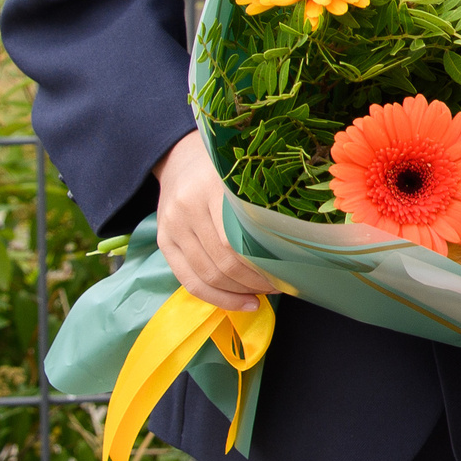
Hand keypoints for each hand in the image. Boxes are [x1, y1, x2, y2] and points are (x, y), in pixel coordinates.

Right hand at [152, 131, 277, 310]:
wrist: (180, 157)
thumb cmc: (225, 169)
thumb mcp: (247, 176)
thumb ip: (264, 205)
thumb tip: (297, 246)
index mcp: (214, 187)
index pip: (239, 240)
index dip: (264, 264)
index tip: (289, 272)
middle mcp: (188, 207)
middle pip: (225, 261)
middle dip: (256, 281)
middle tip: (281, 284)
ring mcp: (172, 226)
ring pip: (208, 275)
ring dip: (240, 292)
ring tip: (264, 293)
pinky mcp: (162, 241)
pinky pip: (188, 281)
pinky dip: (217, 298)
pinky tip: (241, 303)